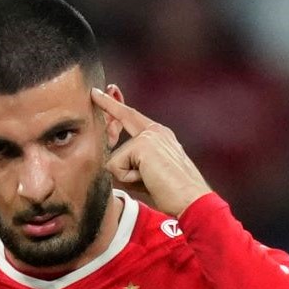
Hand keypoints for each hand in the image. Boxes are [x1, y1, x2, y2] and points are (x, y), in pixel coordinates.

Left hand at [92, 88, 211, 216]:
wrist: (192, 199)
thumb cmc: (171, 194)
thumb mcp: (146, 174)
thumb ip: (129, 163)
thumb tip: (107, 162)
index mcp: (160, 136)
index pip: (132, 116)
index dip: (115, 104)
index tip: (105, 89)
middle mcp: (156, 131)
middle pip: (122, 116)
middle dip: (106, 103)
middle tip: (97, 96)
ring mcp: (150, 135)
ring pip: (115, 158)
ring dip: (126, 176)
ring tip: (151, 181)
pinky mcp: (143, 144)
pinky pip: (116, 167)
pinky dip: (128, 180)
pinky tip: (149, 181)